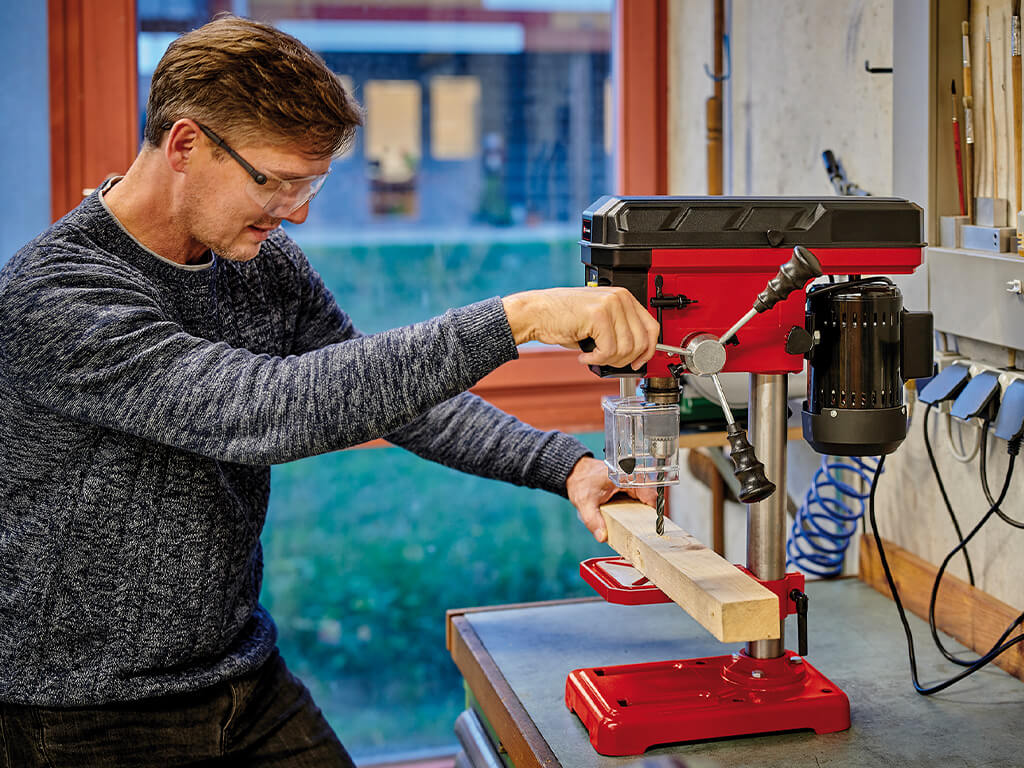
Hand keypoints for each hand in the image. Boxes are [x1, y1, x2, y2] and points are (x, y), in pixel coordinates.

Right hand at [501, 287, 659, 369]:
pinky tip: (585, 354)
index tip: (638, 362)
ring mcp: (610, 304)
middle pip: (641, 342)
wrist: (536, 313)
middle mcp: (620, 297)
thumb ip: (619, 332)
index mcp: (623, 297)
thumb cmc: (562, 319)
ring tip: (593, 356)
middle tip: (608, 361)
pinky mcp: (598, 315)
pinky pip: (609, 350)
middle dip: (624, 360)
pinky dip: (596, 359)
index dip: (648, 351)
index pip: (651, 327)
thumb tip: (636, 354)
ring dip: (608, 360)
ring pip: (626, 348)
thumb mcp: (598, 323)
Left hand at [565, 456, 657, 541]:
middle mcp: (634, 478)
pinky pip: (640, 500)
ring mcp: (633, 483)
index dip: (653, 513)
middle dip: (648, 517)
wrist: (577, 473)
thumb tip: (602, 536)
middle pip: (651, 500)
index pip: (651, 495)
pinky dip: (637, 511)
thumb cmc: (582, 481)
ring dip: (643, 514)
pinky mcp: (631, 488)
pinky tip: (631, 521)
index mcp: (627, 477)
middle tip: (644, 533)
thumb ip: (593, 520)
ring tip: (638, 529)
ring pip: (647, 501)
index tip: (650, 527)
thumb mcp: (585, 503)